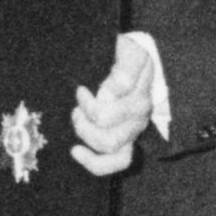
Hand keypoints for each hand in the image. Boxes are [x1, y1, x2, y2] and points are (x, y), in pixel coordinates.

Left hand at [69, 35, 162, 176]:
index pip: (113, 113)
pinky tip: (76, 151)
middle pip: (108, 129)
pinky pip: (118, 162)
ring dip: (85, 133)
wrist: (135, 61)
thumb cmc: (126, 55)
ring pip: (109, 145)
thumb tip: (111, 92)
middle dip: (84, 120)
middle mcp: (139, 113)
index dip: (90, 103)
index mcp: (139, 92)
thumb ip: (125, 71)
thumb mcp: (130, 52)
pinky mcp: (127, 142)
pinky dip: (95, 163)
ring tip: (77, 117)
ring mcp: (133, 129)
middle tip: (77, 106)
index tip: (81, 90)